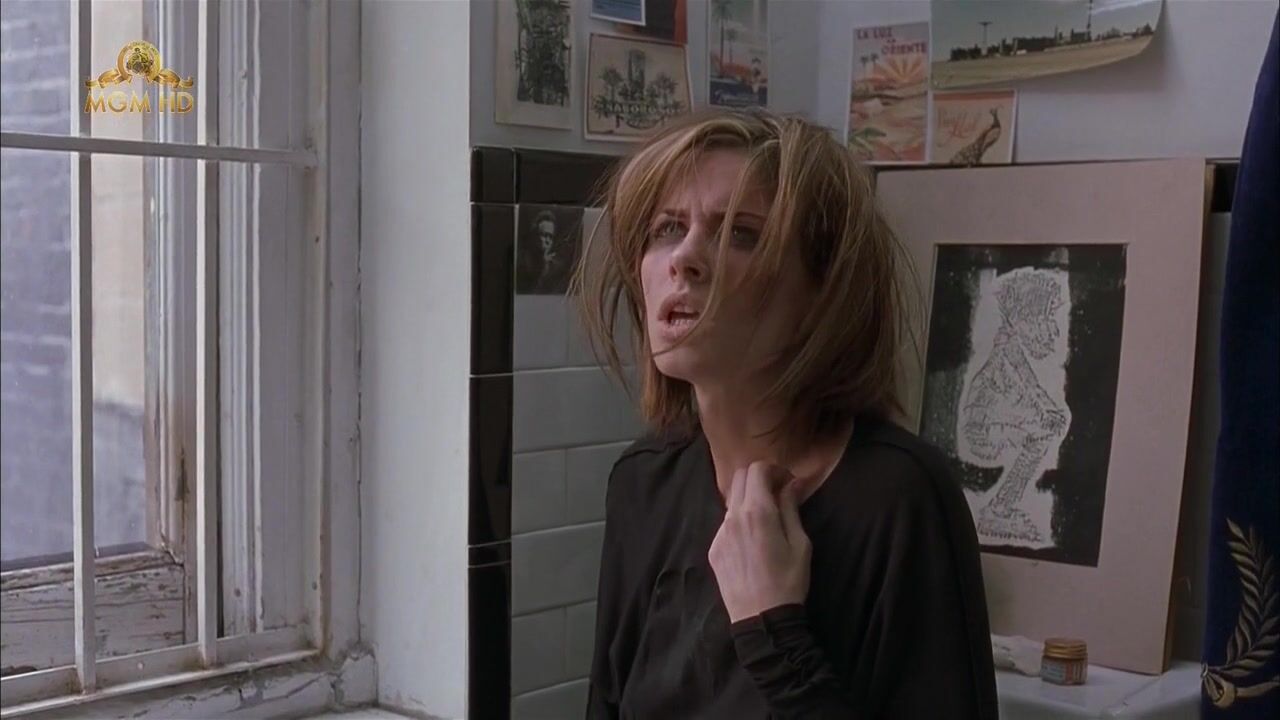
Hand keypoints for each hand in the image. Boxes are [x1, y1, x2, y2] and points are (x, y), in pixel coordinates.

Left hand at [708, 461, 811, 622]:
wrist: (762, 618)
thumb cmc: (789, 581)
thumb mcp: (800, 543)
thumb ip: (791, 508)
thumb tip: (792, 483)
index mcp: (757, 512)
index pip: (757, 469)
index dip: (774, 470)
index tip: (788, 482)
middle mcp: (733, 517)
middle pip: (739, 478)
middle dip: (759, 478)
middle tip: (777, 493)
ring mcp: (720, 533)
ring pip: (731, 501)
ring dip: (748, 500)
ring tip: (767, 519)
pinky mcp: (714, 549)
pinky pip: (726, 524)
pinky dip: (740, 521)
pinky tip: (753, 542)